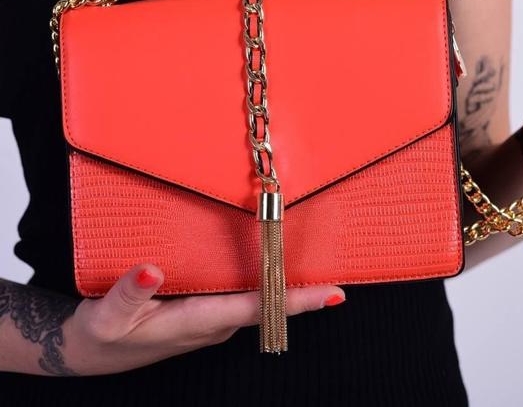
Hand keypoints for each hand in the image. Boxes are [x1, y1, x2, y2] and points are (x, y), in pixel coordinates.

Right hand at [62, 264, 343, 374]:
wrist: (93, 352)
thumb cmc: (102, 334)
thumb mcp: (107, 316)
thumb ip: (130, 293)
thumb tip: (153, 269)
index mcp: (199, 321)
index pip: (258, 309)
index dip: (296, 301)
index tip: (332, 294)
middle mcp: (216, 322)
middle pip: (269, 304)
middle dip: (305, 290)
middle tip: (343, 267)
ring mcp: (215, 319)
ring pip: (260, 299)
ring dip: (288, 283)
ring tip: (323, 257)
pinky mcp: (209, 312)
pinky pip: (246, 294)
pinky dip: (265, 280)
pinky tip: (276, 261)